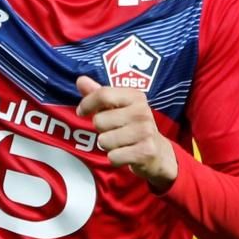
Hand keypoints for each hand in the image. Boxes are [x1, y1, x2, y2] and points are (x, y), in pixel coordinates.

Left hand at [76, 75, 177, 189]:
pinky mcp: (146, 151)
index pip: (103, 94)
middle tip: (115, 131)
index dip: (87, 104)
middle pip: (99, 120)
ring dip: (108, 145)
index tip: (81, 112)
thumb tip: (80, 80)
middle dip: (101, 129)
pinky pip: (113, 157)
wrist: (158, 152)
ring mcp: (145, 131)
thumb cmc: (132, 125)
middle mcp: (142, 111)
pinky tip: (126, 154)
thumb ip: (99, 94)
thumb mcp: (118, 107)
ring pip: (104, 141)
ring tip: (121, 142)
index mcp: (135, 96)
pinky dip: (115, 158)